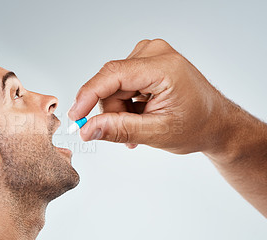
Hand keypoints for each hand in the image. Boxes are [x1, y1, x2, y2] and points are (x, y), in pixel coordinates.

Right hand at [68, 39, 224, 153]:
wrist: (215, 122)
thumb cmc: (197, 126)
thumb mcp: (157, 133)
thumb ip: (119, 130)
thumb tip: (88, 129)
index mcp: (163, 67)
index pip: (113, 75)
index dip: (88, 96)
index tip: (75, 117)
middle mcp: (155, 53)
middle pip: (111, 83)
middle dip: (113, 112)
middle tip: (128, 135)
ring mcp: (150, 55)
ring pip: (113, 86)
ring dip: (120, 110)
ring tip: (141, 126)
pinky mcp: (146, 62)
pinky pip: (120, 84)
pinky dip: (125, 104)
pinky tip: (140, 116)